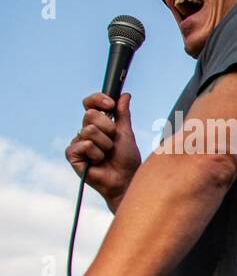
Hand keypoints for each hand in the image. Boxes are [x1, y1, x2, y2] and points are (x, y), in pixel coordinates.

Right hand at [66, 92, 141, 206]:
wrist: (125, 180)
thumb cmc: (126, 160)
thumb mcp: (126, 133)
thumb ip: (123, 114)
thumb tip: (124, 95)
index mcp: (97, 124)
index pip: (90, 103)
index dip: (98, 99)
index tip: (110, 104)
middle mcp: (84, 131)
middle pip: (91, 115)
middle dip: (109, 129)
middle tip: (113, 142)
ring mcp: (77, 142)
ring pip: (90, 130)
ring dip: (105, 144)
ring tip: (107, 155)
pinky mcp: (72, 155)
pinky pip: (85, 145)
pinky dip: (97, 154)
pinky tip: (98, 162)